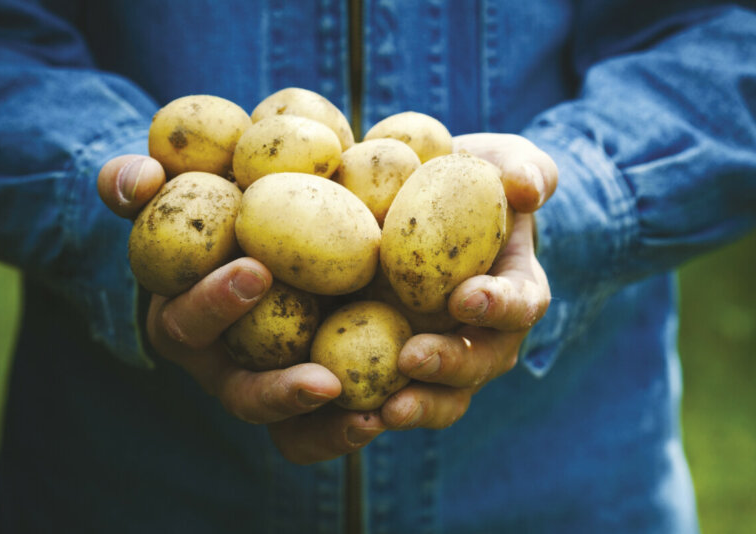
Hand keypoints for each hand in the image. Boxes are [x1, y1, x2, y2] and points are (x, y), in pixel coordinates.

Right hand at [98, 155, 385, 464]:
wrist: (278, 224)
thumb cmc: (223, 206)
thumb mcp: (181, 187)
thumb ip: (141, 182)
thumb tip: (140, 179)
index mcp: (187, 321)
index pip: (189, 323)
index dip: (215, 303)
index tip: (256, 270)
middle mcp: (228, 366)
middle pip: (244, 397)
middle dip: (278, 392)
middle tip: (324, 382)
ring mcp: (273, 386)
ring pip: (290, 431)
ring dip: (327, 430)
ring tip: (370, 420)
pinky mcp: (317, 392)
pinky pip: (330, 428)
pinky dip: (355, 426)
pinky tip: (394, 412)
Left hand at [380, 133, 556, 429]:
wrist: (418, 205)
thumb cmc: (467, 180)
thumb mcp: (499, 160)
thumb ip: (524, 168)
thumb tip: (527, 188)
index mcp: (512, 290)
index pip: (521, 303)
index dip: (501, 305)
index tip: (466, 296)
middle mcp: (484, 334)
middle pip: (480, 363)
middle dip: (450, 366)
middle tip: (412, 359)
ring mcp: (443, 355)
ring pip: (443, 397)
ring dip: (417, 406)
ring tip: (382, 412)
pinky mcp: (397, 365)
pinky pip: (391, 398)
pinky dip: (370, 411)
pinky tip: (340, 412)